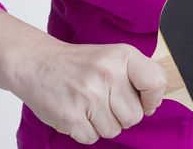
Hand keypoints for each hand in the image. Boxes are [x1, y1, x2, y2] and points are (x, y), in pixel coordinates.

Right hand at [8, 40, 166, 144]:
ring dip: (103, 123)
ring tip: (88, 104)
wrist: (36, 63)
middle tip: (103, 98)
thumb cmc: (78, 63)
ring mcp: (88, 96)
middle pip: (134, 116)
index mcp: (122, 56)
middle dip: (121, 114)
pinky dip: (85, 130)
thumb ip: (136, 76)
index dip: (153, 98)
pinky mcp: (70, 116)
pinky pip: (92, 138)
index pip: (155, 82)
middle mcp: (107, 74)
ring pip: (114, 130)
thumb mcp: (112, 57)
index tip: (144, 101)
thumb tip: (153, 104)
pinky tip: (76, 111)